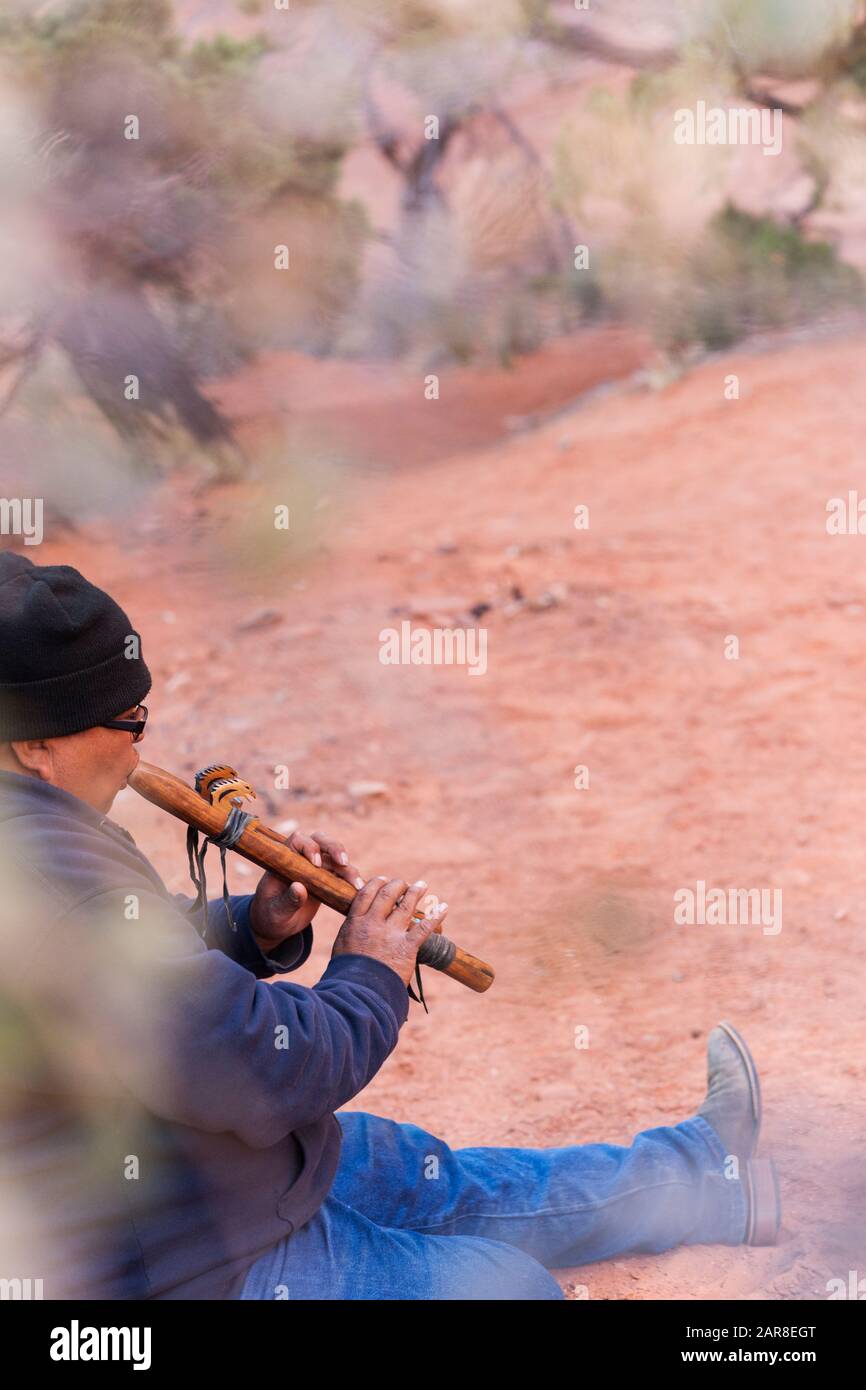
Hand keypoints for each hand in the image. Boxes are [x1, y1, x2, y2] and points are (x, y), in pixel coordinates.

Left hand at [250, 829, 364, 955]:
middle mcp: (303, 858)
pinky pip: (343, 875)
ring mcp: (317, 868)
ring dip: (348, 868)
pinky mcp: (328, 880)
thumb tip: (299, 888)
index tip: (316, 864)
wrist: (277, 924)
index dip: (309, 847)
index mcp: (285, 859)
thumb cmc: (270, 914)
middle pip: (322, 841)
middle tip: (343, 862)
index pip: (298, 840)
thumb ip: (287, 900)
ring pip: (336, 858)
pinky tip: (360, 891)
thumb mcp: (275, 911)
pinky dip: (352, 881)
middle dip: (334, 848)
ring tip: (357, 885)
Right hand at [331, 876, 447, 987]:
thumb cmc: (347, 974)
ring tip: (422, 885)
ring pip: (406, 905)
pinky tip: (443, 907)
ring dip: (416, 892)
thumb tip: (355, 927)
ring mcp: (391, 934)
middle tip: (404, 883)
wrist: (358, 993)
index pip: (366, 894)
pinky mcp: (407, 947)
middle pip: (387, 894)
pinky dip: (436, 916)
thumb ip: (350, 933)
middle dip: (397, 885)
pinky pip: (424, 927)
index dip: (376, 883)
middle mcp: (373, 923)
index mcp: (355, 922)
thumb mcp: (342, 947)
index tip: (383, 880)